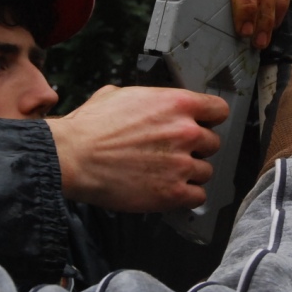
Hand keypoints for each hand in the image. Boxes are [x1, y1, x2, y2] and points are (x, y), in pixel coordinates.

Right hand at [45, 86, 228, 211]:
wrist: (72, 157)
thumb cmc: (90, 128)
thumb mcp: (118, 95)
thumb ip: (145, 98)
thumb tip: (145, 101)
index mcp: (176, 104)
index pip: (218, 110)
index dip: (209, 119)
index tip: (204, 125)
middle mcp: (185, 132)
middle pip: (212, 143)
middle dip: (195, 148)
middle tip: (175, 152)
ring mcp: (181, 164)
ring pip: (206, 171)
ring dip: (190, 173)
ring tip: (167, 173)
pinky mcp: (173, 192)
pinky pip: (198, 196)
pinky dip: (186, 195)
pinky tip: (170, 190)